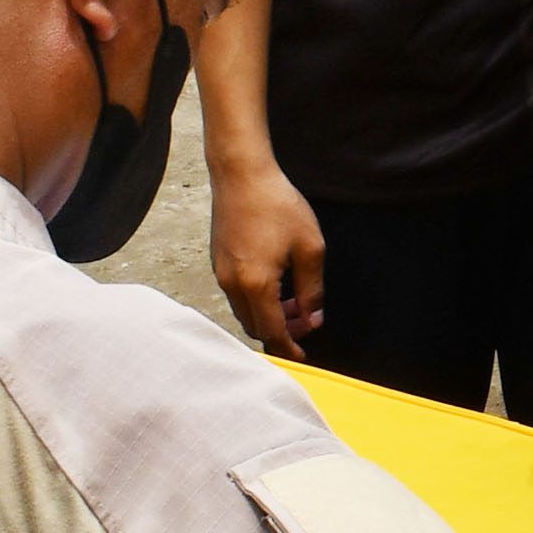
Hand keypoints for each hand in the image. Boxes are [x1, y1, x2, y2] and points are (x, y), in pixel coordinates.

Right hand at [209, 157, 327, 357]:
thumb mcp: (310, 248)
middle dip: (281, 331)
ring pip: (244, 311)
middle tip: (307, 322)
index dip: (289, 347)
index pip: (272, 331)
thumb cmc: (277, 206)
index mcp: (255, 284)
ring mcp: (221, 273)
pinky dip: (256, 300)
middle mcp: (232, 284)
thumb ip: (313, 289)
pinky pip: (237, 294)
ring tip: (296, 302)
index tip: (301, 357)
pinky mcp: (218, 262)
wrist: (242, 175)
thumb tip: (313, 318)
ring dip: (268, 315)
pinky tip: (277, 286)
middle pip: (255, 326)